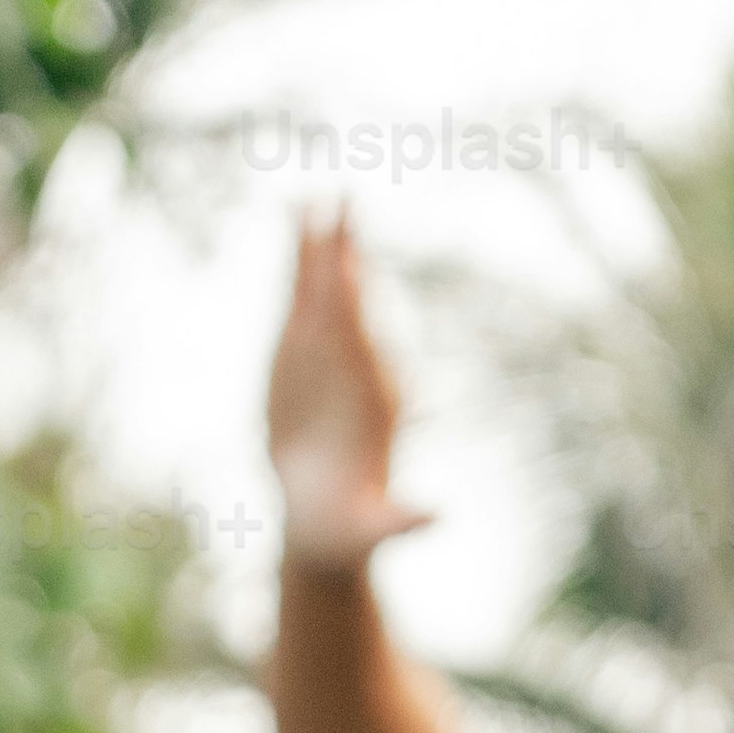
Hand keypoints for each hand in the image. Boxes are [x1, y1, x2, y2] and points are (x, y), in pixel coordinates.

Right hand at [266, 214, 427, 575]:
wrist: (326, 520)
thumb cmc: (352, 530)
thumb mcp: (375, 530)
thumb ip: (402, 522)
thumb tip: (437, 518)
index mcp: (377, 397)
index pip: (364, 343)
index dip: (356, 306)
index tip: (349, 271)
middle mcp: (358, 365)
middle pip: (350, 302)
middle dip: (346, 257)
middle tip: (344, 202)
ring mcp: (330, 353)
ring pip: (325, 290)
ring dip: (321, 247)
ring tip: (315, 202)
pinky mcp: (301, 351)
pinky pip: (299, 296)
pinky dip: (298, 261)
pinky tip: (296, 220)